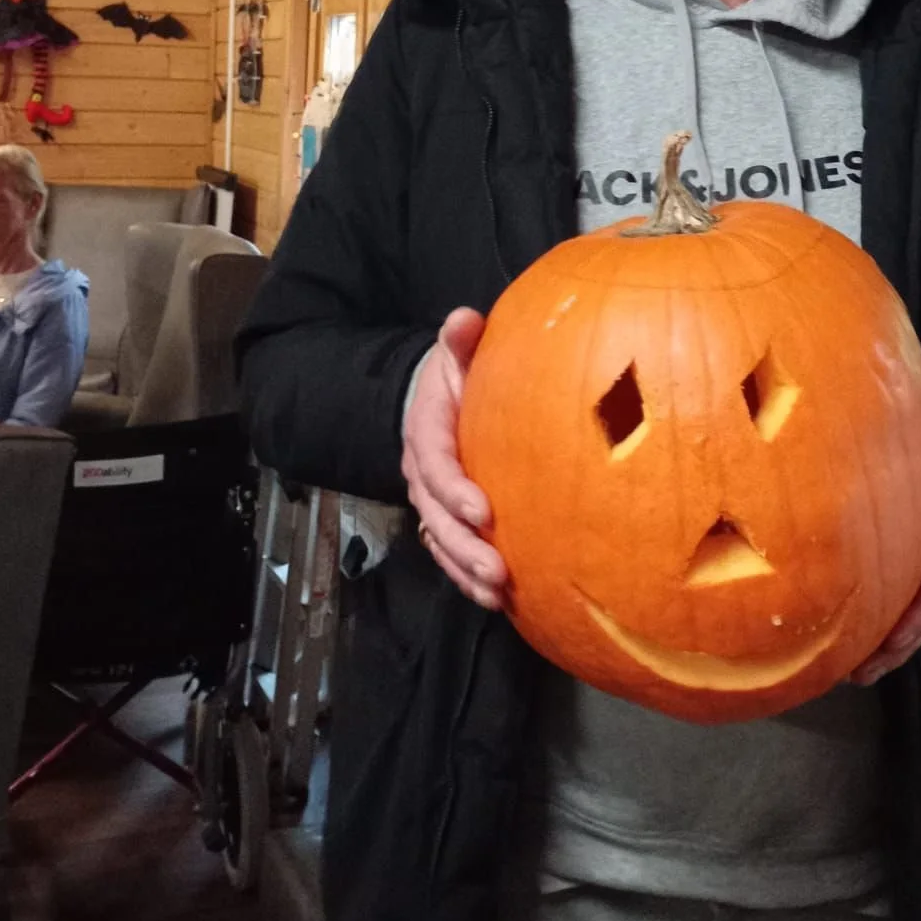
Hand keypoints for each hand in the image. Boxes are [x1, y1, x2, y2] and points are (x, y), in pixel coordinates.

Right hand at [400, 307, 507, 610]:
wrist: (439, 396)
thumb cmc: (459, 374)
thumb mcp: (457, 351)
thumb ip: (461, 339)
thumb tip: (463, 320)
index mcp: (426, 429)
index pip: (434, 462)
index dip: (453, 488)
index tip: (483, 510)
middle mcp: (421, 470)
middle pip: (435, 516)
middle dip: (463, 546)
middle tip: (497, 571)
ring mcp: (430, 498)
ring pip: (440, 541)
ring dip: (466, 570)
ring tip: (498, 594)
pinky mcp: (445, 517)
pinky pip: (450, 553)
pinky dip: (468, 577)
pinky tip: (497, 600)